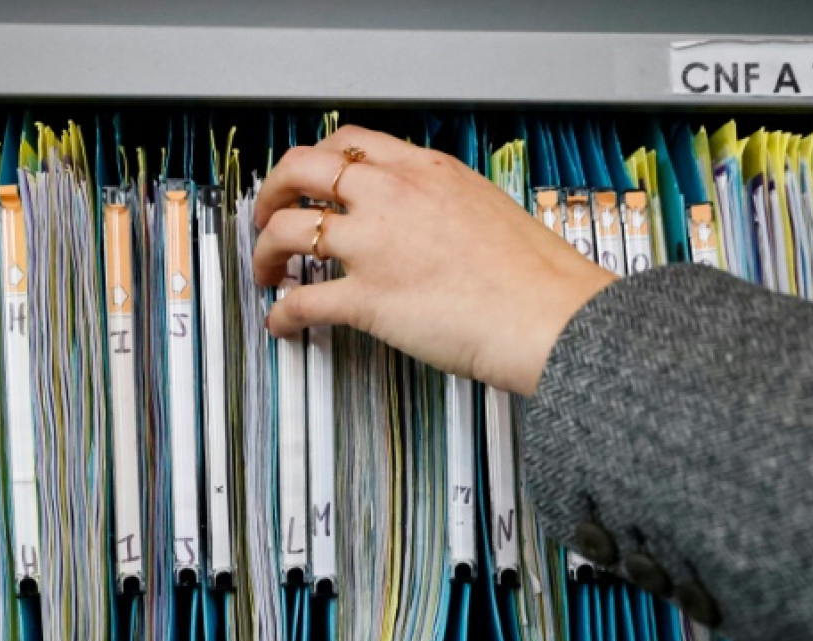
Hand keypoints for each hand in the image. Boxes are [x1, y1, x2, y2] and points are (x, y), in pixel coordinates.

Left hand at [253, 125, 616, 395]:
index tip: (306, 180)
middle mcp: (390, 198)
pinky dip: (280, 314)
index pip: (347, 144)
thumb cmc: (533, 274)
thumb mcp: (485, 206)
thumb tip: (422, 216)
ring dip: (263, 252)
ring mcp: (374, 246)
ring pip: (286, 231)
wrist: (549, 314)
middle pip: (300, 171)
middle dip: (270, 193)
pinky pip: (301, 302)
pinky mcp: (367, 299)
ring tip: (265, 271)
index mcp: (423, 171)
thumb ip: (441, 201)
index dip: (314, 162)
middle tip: (265, 215)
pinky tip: (280, 324)